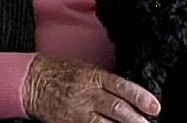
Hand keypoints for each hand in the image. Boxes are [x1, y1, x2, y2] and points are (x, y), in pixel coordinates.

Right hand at [22, 54, 160, 122]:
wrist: (31, 81)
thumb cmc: (58, 71)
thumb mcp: (84, 68)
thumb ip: (104, 82)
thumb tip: (126, 95)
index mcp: (95, 76)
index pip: (123, 87)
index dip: (141, 97)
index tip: (155, 107)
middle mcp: (89, 93)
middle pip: (119, 109)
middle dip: (138, 120)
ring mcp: (79, 110)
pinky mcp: (71, 122)